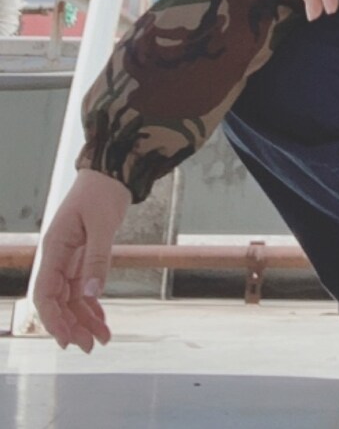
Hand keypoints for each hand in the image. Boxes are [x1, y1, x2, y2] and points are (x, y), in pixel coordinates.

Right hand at [34, 168, 131, 350]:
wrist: (113, 172)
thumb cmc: (103, 191)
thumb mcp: (103, 224)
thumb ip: (97, 259)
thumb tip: (92, 293)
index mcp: (54, 248)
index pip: (45, 292)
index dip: (52, 319)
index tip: (66, 339)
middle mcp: (58, 257)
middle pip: (58, 300)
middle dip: (71, 325)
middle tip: (90, 346)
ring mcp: (70, 258)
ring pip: (71, 298)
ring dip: (84, 319)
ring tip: (102, 339)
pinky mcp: (83, 258)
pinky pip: (83, 288)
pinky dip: (92, 305)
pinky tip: (102, 321)